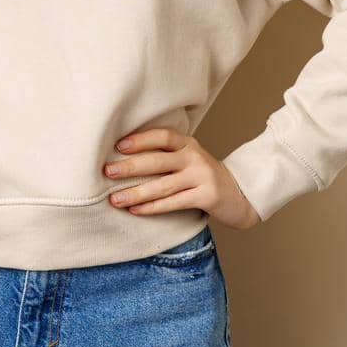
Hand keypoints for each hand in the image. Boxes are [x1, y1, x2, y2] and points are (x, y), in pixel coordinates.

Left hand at [103, 128, 261, 230]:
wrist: (238, 193)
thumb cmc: (202, 175)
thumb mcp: (188, 157)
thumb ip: (165, 155)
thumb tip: (122, 157)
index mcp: (188, 143)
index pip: (163, 136)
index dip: (140, 139)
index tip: (118, 146)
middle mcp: (194, 157)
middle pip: (158, 161)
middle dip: (131, 167)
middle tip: (108, 172)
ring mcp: (202, 177)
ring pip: (163, 186)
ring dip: (136, 193)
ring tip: (115, 199)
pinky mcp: (206, 197)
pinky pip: (174, 203)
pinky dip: (153, 207)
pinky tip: (136, 210)